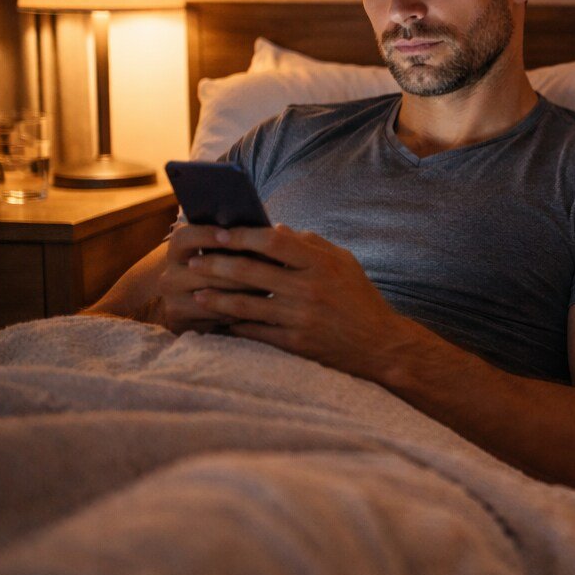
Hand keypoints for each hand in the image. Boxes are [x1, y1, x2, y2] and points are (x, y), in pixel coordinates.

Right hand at [157, 224, 272, 332]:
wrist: (187, 305)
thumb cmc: (214, 271)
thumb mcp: (215, 254)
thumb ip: (233, 243)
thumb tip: (272, 230)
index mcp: (177, 251)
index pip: (184, 238)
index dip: (205, 235)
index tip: (228, 235)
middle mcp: (169, 275)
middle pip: (206, 270)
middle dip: (243, 268)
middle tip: (271, 265)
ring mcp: (172, 300)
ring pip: (214, 295)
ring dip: (245, 292)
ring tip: (270, 286)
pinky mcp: (181, 321)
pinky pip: (216, 316)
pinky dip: (238, 311)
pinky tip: (257, 307)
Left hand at [185, 224, 422, 379]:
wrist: (380, 345)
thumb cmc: (360, 299)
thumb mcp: (344, 263)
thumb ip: (311, 244)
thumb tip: (275, 229)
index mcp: (322, 264)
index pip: (273, 242)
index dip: (242, 236)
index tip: (219, 233)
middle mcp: (309, 289)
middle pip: (251, 271)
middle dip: (216, 264)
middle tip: (194, 261)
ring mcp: (300, 318)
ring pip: (245, 304)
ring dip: (215, 297)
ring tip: (195, 291)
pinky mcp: (295, 343)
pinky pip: (255, 331)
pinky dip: (233, 325)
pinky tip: (217, 319)